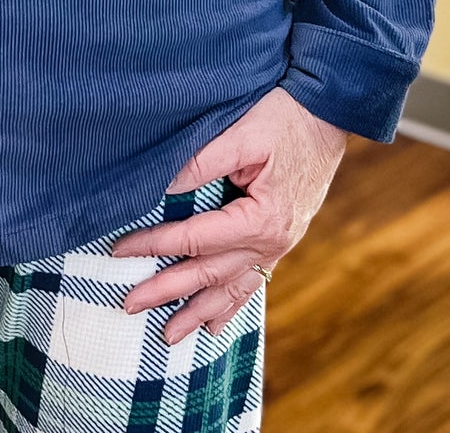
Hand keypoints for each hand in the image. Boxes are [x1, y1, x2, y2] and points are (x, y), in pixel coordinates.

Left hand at [111, 87, 346, 344]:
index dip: (156, 244)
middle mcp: (272, 242)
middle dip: (167, 290)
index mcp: (261, 219)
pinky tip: (215, 324)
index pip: (196, 239)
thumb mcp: (241, 133)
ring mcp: (278, 246)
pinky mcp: (280, 240)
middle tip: (129, 303)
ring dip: (198, 311)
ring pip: (232, 288)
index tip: (121, 249)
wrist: (327, 114)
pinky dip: (231, 305)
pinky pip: (252, 282)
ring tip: (169, 335)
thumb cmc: (284, 118)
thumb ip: (201, 162)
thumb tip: (161, 188)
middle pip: (210, 273)